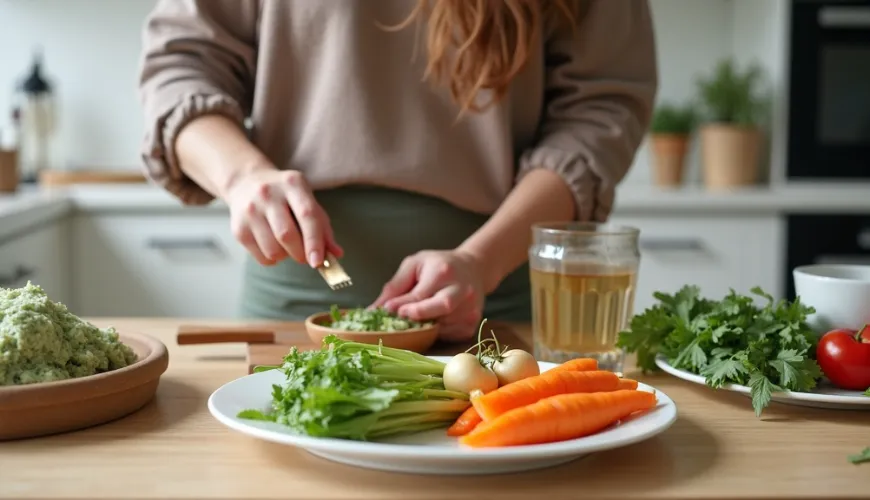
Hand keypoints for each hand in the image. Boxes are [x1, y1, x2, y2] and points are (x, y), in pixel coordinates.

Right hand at [223, 167, 341, 266]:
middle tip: (306, 257)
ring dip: (286, 256)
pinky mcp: (238, 227)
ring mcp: (250, 210)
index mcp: (292, 184)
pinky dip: (272, 259)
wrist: (247, 183)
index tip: (318, 262)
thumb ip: (323, 228)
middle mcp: (268, 194)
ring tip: (287, 246)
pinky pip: (261, 256)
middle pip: (287, 235)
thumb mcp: (307, 202)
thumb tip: (336, 255)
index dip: (314, 241)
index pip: (307, 214)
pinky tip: (273, 246)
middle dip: (301, 253)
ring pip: (272, 249)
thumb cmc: (286, 197)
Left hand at [372, 250, 485, 340]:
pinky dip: (437, 332)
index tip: (387, 309)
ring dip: (425, 326)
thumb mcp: (415, 265)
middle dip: (419, 315)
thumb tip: (374, 309)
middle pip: (441, 307)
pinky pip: (449, 335)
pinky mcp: (472, 324)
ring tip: (417, 317)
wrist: (474, 268)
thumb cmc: (438, 265)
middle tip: (402, 317)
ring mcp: (470, 309)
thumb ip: (395, 286)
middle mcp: (462, 290)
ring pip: (442, 326)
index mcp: (444, 272)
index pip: (421, 293)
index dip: (403, 304)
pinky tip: (434, 320)